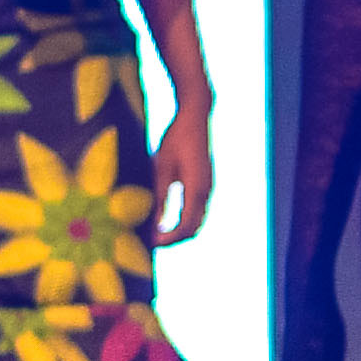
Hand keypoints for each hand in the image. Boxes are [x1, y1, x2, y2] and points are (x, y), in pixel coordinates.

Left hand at [152, 102, 213, 246]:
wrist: (195, 117)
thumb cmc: (175, 138)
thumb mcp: (162, 167)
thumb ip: (160, 196)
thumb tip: (156, 224)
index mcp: (197, 188)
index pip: (186, 225)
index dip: (169, 238)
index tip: (152, 243)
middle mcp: (207, 191)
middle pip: (194, 228)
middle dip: (174, 240)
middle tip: (152, 243)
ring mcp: (208, 188)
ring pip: (197, 221)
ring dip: (179, 232)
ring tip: (157, 235)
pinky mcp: (205, 185)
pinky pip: (197, 211)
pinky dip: (183, 221)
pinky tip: (166, 221)